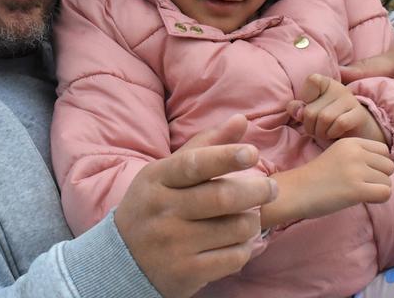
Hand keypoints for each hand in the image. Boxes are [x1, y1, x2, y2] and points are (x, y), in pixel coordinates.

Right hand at [114, 114, 278, 297]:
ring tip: (250, 217)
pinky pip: (232, 258)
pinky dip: (245, 248)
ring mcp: (174, 244)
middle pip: (221, 198)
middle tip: (271, 188)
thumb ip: (206, 145)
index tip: (253, 153)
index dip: (226, 157)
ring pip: (233, 229)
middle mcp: (163, 211)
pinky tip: (240, 241)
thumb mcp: (168, 172)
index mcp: (157, 179)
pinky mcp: (186, 273)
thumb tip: (241, 120)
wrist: (122, 259)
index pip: (194, 165)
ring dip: (252, 221)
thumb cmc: (155, 205)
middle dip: (256, 191)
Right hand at [262, 138, 392, 227]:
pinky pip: (385, 193)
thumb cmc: (316, 177)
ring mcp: (357, 170)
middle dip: (379, 177)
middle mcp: (356, 153)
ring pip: (388, 181)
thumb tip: (386, 168)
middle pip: (389, 166)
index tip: (363, 173)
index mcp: (351, 142)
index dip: (377, 164)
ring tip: (358, 192)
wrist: (296, 190)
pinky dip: (378, 199)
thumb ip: (359, 156)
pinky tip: (363, 199)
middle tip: (361, 185)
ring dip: (377, 190)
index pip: (383, 150)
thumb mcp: (338, 155)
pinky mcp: (357, 189)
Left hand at [286, 73, 384, 143]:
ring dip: (320, 132)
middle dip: (310, 126)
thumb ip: (300, 109)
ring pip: (324, 118)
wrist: (359, 132)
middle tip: (316, 130)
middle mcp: (339, 88)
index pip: (312, 80)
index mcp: (326, 83)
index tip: (310, 108)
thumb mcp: (313, 114)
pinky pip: (339, 124)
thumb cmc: (331, 122)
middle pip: (311, 109)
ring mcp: (351, 100)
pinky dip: (333, 133)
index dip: (306, 97)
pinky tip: (335, 134)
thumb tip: (294, 109)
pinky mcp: (359, 114)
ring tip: (325, 133)